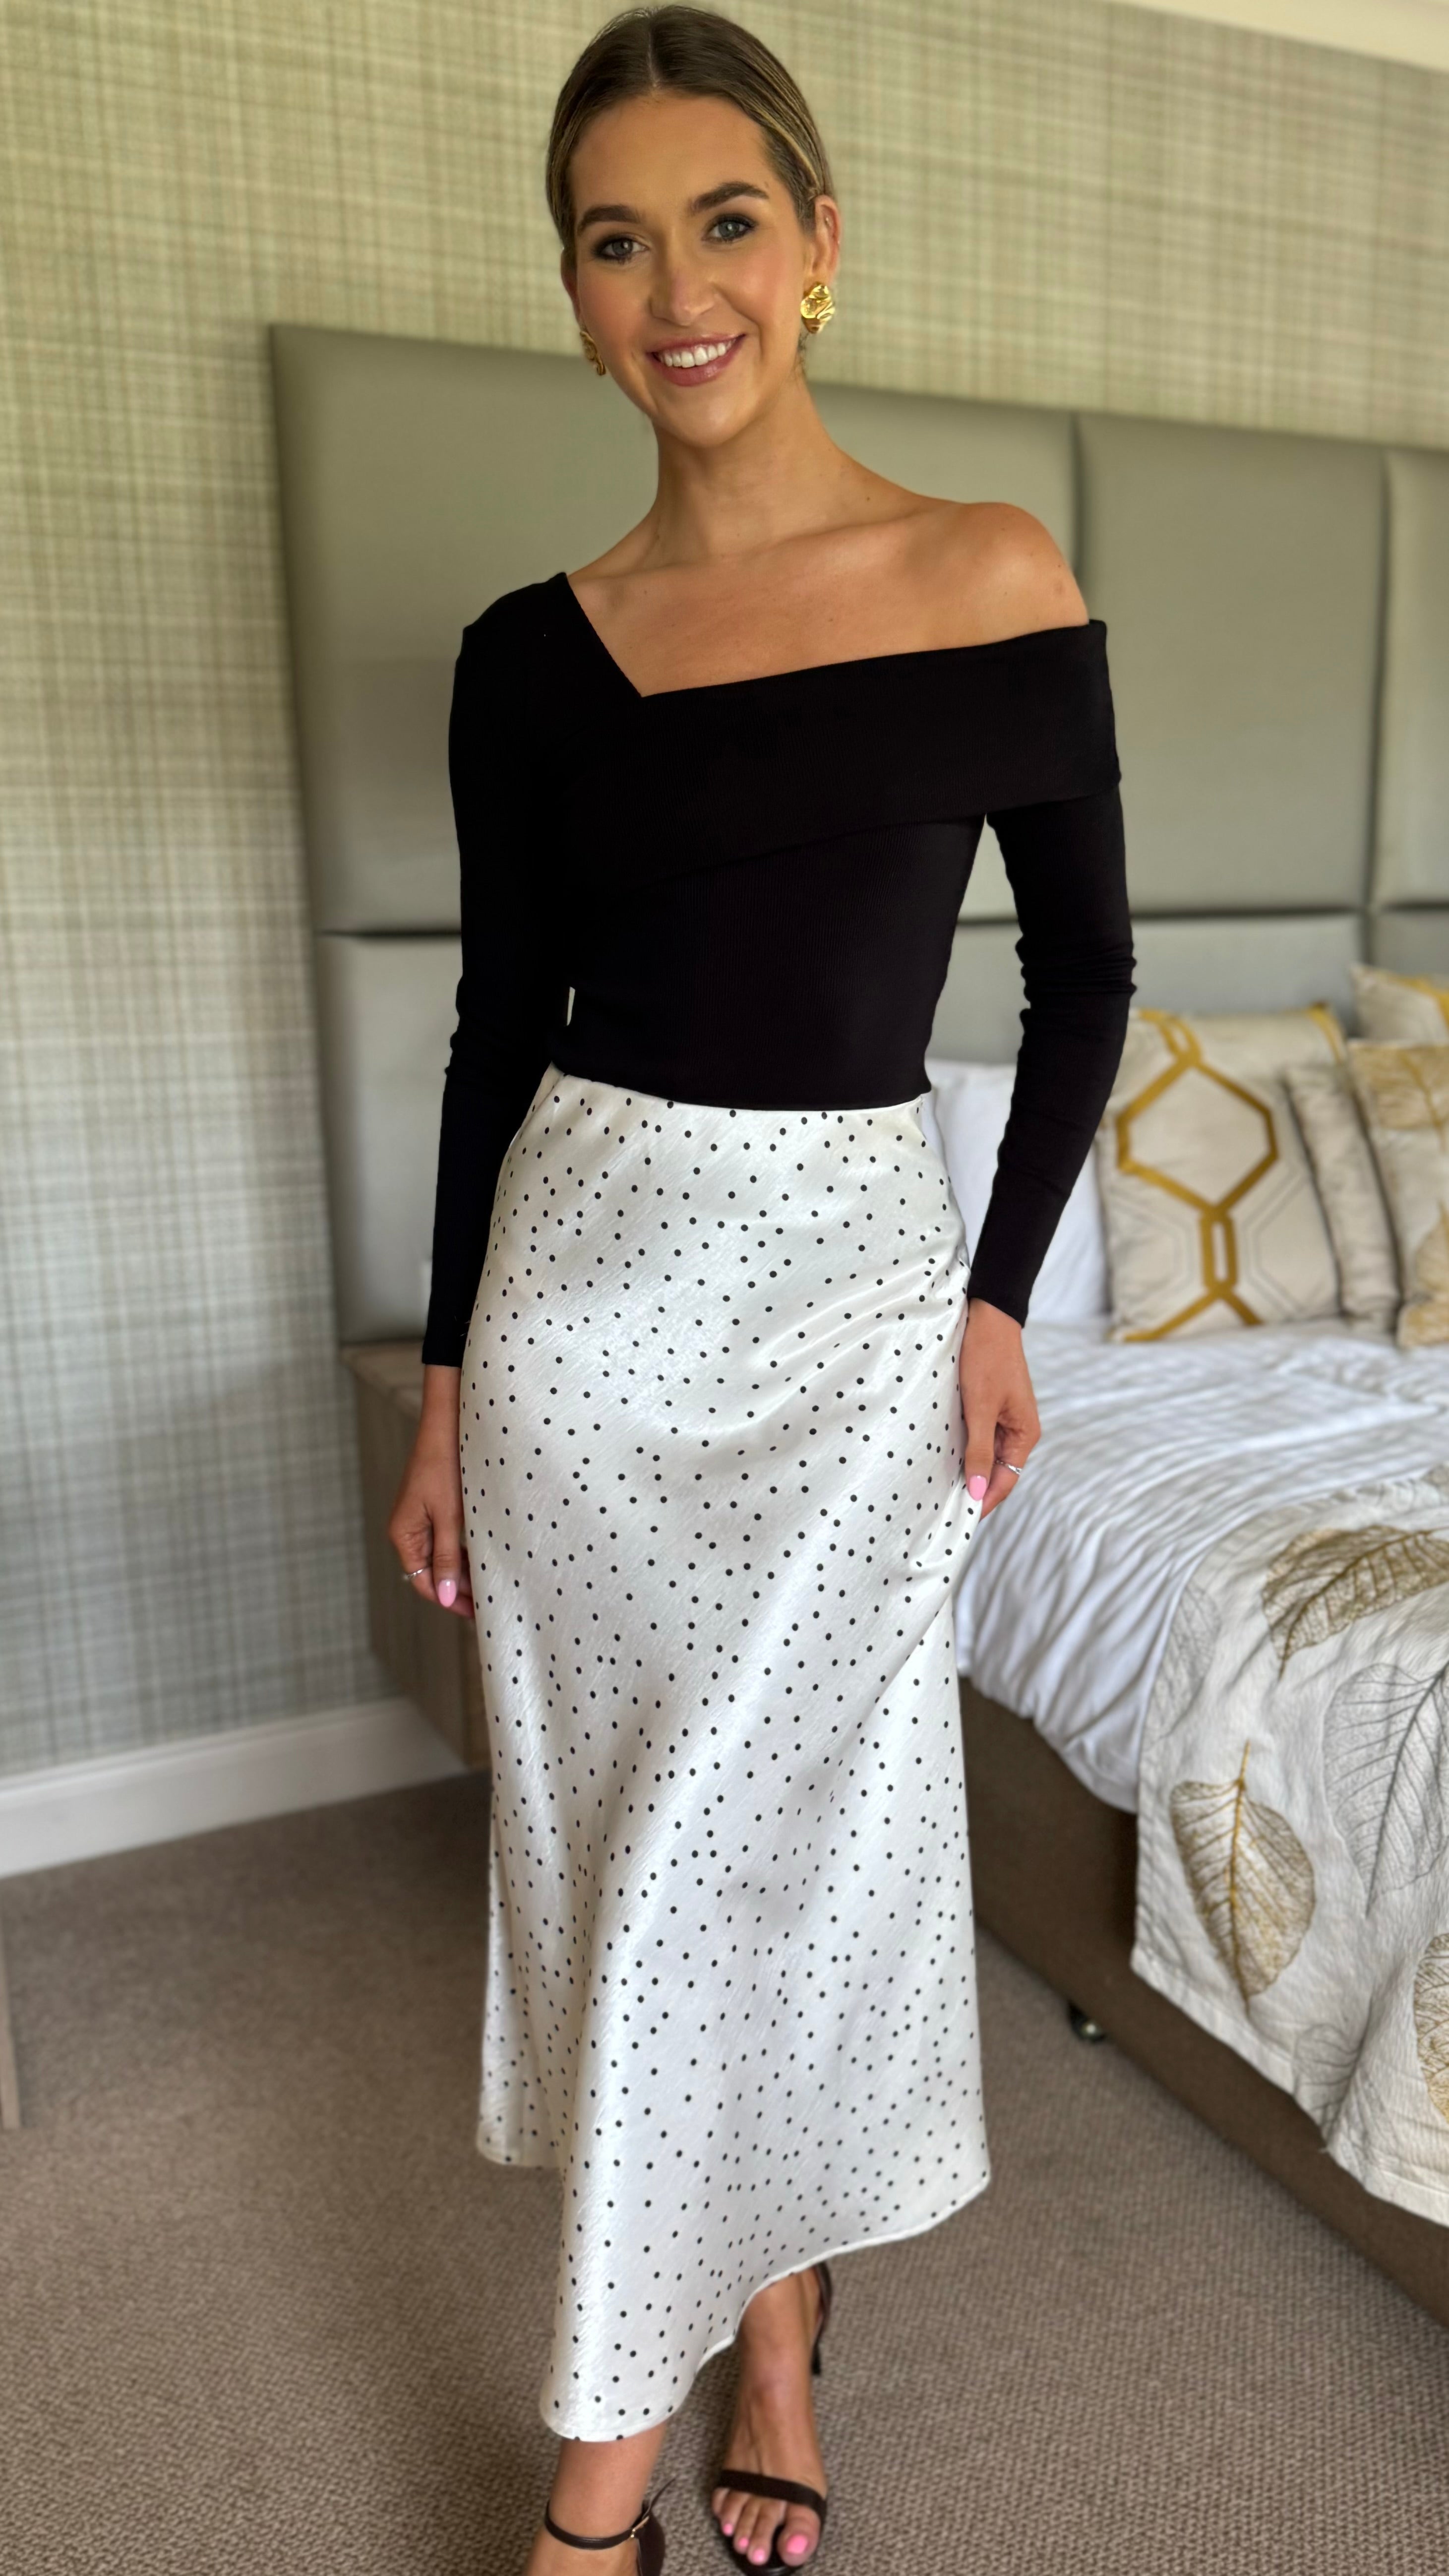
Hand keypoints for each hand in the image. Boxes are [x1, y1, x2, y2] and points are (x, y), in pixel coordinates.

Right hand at [386, 1364, 474, 1617]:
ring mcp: (422, 1518)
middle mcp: (409, 1530)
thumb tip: (444, 1596)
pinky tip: (487, 1555)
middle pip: (433, 1572)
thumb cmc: (444, 1465)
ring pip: (442, 1556)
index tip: (477, 1613)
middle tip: (492, 1601)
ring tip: (493, 1583)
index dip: (449, 1600)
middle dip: (459, 1588)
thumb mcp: (449, 1516)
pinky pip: (448, 1539)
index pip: (423, 1582)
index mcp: (403, 1534)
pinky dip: (465, 1550)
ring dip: (464, 1570)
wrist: (448, 1422)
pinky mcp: (436, 1507)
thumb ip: (445, 1557)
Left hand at [959, 1296, 1039, 1519]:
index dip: (983, 1501)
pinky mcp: (990, 1408)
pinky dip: (964, 1450)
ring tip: (940, 1490)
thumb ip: (978, 1450)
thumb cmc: (987, 1358)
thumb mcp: (980, 1407)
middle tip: (943, 1510)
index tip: (960, 1518)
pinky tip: (944, 1458)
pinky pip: (979, 1438)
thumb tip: (975, 1490)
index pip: (1005, 1480)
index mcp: (1025, 1434)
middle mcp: (1018, 1430)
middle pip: (996, 1471)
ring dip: (967, 1470)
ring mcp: (1004, 1420)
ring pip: (986, 1456)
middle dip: (973, 1489)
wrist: (988, 1317)